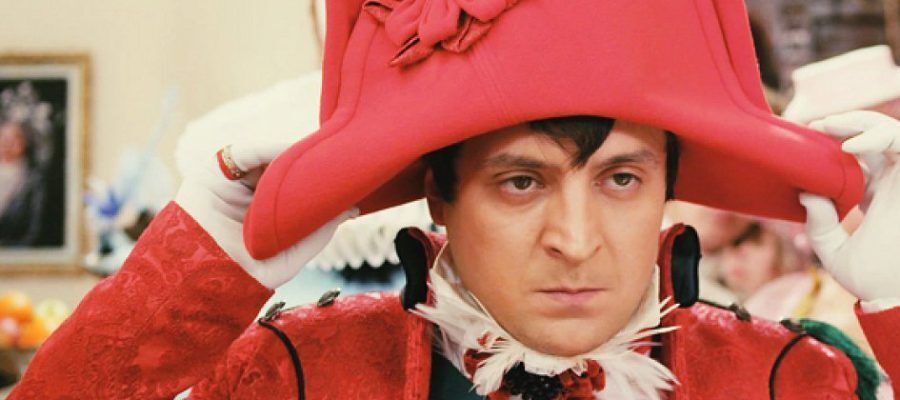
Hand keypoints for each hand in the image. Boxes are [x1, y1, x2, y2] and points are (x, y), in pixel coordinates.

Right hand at [175, 138, 357, 288]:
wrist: (199, 279)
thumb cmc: (242, 275)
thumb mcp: (290, 256)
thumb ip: (317, 234)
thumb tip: (351, 209)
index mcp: (264, 214)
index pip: (294, 188)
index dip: (317, 181)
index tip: (344, 177)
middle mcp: (248, 196)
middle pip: (283, 169)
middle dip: (307, 164)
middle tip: (337, 160)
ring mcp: (231, 183)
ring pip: (266, 159)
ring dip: (291, 155)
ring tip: (317, 157)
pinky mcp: (213, 172)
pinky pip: (245, 153)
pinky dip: (268, 149)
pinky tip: (291, 153)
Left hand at [800, 111, 899, 300]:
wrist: (895, 299)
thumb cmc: (870, 281)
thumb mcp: (833, 250)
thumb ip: (820, 224)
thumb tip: (806, 195)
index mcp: (877, 194)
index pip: (863, 155)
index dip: (839, 141)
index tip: (809, 138)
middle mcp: (895, 184)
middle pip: (881, 135)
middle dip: (851, 121)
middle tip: (819, 126)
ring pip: (896, 134)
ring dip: (865, 122)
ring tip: (831, 127)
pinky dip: (881, 137)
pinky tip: (850, 149)